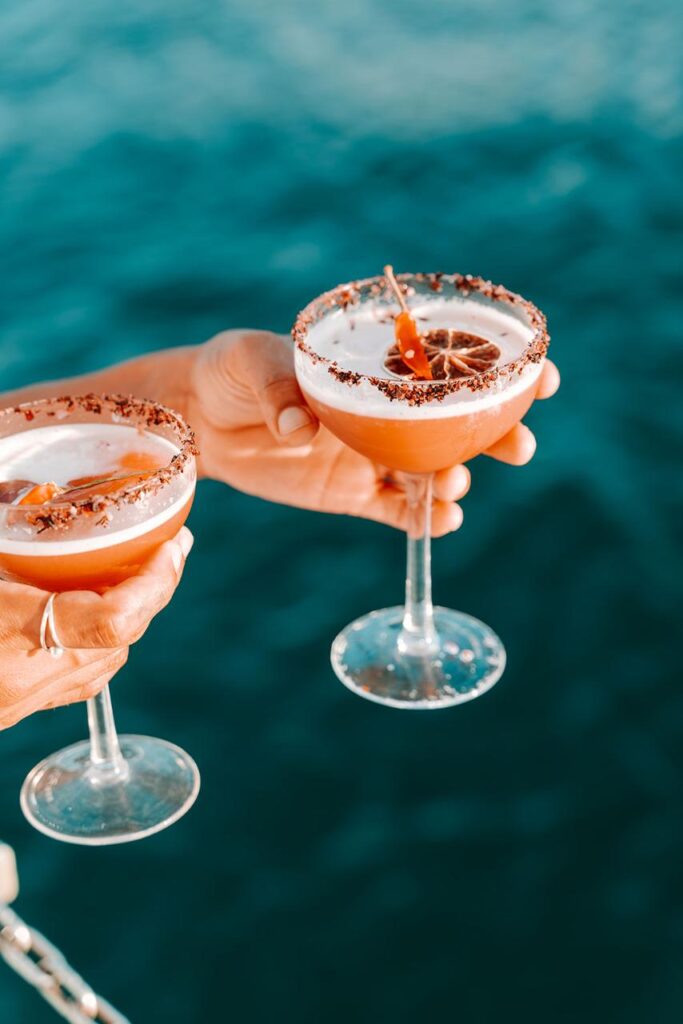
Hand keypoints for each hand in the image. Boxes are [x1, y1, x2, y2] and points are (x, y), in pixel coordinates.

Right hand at [0, 527, 192, 729]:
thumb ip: (7, 528)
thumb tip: (23, 474)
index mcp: (9, 631)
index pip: (113, 620)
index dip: (154, 584)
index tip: (172, 548)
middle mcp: (23, 679)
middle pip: (120, 639)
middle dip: (152, 592)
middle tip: (168, 548)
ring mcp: (20, 702)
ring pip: (106, 664)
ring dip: (127, 618)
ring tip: (130, 574)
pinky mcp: (13, 710)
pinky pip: (78, 681)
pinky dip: (96, 645)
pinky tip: (88, 612)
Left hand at [187, 331, 559, 536]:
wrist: (200, 420)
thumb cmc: (234, 370)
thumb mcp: (252, 362)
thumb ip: (280, 388)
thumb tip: (299, 427)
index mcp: (379, 369)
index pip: (449, 365)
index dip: (499, 370)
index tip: (539, 376)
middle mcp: (386, 414)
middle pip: (457, 426)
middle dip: (497, 434)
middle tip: (519, 446)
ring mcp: (372, 456)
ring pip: (434, 471)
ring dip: (455, 479)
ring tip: (450, 485)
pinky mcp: (351, 493)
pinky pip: (398, 510)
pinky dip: (424, 518)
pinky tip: (441, 522)